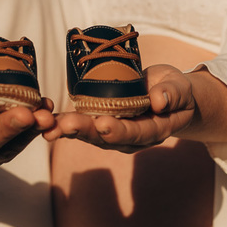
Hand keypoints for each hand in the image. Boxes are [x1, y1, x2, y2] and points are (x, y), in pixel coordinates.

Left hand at [43, 65, 196, 151]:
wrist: (167, 95)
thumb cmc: (174, 90)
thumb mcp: (180, 88)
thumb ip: (172, 94)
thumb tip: (159, 101)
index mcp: (154, 130)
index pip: (136, 133)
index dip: (119, 130)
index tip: (103, 124)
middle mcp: (132, 137)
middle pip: (107, 138)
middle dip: (85, 131)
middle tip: (65, 125)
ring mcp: (115, 133)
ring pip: (91, 135)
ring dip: (69, 130)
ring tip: (50, 126)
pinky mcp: (102, 123)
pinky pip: (83, 126)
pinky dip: (64, 124)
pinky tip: (47, 123)